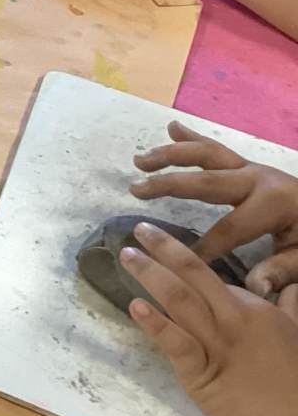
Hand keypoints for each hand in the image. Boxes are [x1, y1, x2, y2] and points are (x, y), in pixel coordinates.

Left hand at [122, 221, 297, 415]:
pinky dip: (154, 323)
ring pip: (178, 299)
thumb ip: (291, 308)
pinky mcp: (199, 373)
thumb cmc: (295, 383)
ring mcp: (215, 345)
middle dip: (164, 248)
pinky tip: (134, 307)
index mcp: (258, 309)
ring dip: (149, 274)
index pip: (218, 278)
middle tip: (140, 229)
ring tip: (126, 254)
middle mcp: (234, 319)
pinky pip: (174, 343)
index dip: (191, 264)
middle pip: (194, 274)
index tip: (168, 247)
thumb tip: (289, 285)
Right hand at [133, 121, 297, 292]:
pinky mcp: (248, 166)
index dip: (205, 247)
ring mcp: (252, 168)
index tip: (177, 262)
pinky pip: (215, 149)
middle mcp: (257, 178)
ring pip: (206, 155)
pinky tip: (171, 127)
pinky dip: (192, 137)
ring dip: (170, 155)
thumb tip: (253, 288)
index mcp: (272, 202)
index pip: (229, 229)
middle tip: (135, 189)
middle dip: (169, 185)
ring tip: (140, 161)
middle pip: (206, 181)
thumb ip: (280, 270)